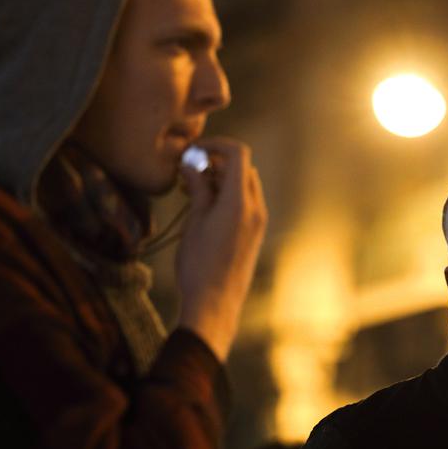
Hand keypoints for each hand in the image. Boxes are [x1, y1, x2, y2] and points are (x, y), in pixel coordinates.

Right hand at [176, 138, 266, 360]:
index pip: (239, 154)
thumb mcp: (194, 221)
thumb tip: (191, 162)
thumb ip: (198, 188)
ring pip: (244, 185)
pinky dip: (228, 196)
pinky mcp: (255, 233)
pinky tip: (205, 206)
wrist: (215, 303)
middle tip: (188, 171)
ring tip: (191, 189)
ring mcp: (259, 222)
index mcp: (240, 202)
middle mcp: (256, 209)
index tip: (194, 151)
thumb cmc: (199, 264)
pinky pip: (245, 203)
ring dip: (221, 180)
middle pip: (243, 169)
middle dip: (217, 163)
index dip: (216, 145)